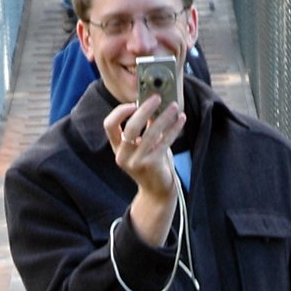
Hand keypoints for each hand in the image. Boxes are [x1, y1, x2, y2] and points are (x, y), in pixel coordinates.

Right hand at [105, 95, 185, 245]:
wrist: (157, 191)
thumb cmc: (151, 164)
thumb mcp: (144, 146)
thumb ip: (145, 128)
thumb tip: (154, 104)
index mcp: (118, 149)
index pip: (109, 125)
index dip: (120, 111)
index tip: (134, 102)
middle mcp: (123, 156)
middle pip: (131, 126)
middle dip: (145, 109)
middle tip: (157, 98)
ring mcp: (136, 162)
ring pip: (150, 132)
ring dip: (164, 117)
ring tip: (174, 107)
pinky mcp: (151, 165)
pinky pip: (164, 141)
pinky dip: (174, 128)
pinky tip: (181, 120)